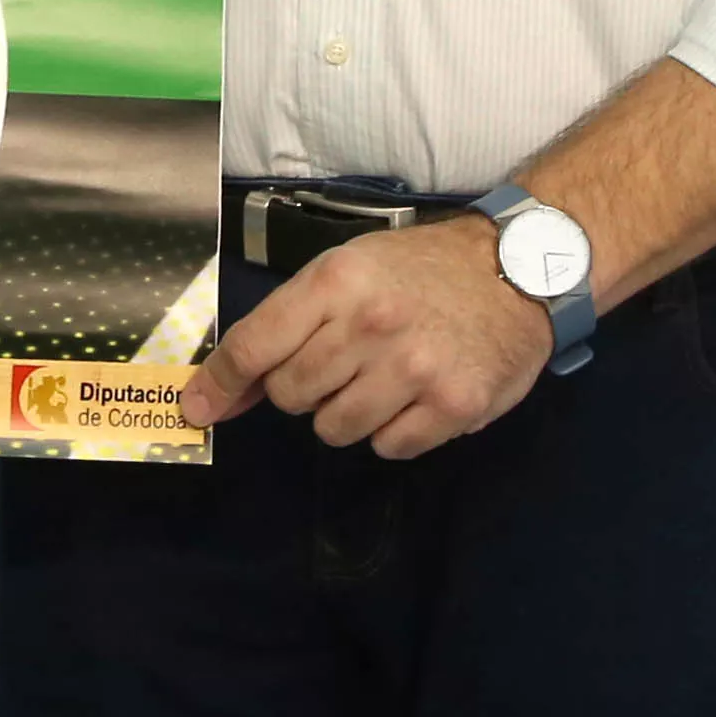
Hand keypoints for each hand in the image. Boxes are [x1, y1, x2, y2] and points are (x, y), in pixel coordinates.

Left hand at [180, 215, 547, 462]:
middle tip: (339, 364)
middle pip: (290, 395)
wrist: (518, 269)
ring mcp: (413, 369)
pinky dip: (393, 431)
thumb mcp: (350, 269)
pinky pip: (389, 448)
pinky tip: (415, 397)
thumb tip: (225, 385)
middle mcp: (370, 326)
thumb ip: (290, 322)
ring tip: (381, 378)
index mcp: (337, 282)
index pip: (256, 345)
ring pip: (334, 430)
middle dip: (303, 388)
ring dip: (347, 413)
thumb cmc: (422, 268)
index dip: (219, 382)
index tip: (198, 408)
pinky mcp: (453, 406)